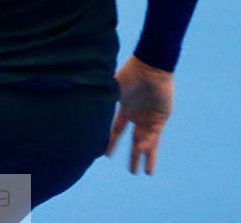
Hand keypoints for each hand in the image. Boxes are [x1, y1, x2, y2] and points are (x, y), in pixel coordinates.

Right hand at [107, 55, 174, 174]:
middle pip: (135, 141)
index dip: (111, 143)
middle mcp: (138, 116)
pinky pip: (154, 135)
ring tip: (144, 173)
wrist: (150, 67)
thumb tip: (79, 104)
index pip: (117, 131)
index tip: (105, 155)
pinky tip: (141, 149)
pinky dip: (147, 143)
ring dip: (145, 157)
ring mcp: (150, 118)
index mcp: (125, 110)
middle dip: (133, 157)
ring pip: (148, 143)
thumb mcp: (111, 89)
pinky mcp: (162, 118)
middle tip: (132, 172)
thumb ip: (100, 100)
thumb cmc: (129, 74)